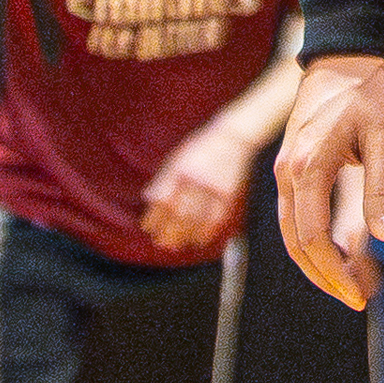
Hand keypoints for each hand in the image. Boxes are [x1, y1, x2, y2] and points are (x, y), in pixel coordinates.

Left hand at [140, 120, 254, 252]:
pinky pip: (218, 216)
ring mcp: (213, 185)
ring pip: (197, 217)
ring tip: (176, 246)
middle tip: (160, 242)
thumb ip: (163, 178)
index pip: (163, 197)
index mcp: (181, 168)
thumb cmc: (203, 146)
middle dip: (168, 230)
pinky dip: (208, 231)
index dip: (154, 215)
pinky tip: (200, 240)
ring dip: (185, 234)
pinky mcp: (229, 192)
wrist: (235, 136)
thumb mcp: (178, 156)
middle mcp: (196, 177)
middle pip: (179, 211)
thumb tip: (147, 198)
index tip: (147, 227)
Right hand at [275, 55, 383, 308]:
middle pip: (294, 241)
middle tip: (354, 298)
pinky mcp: (292, 163)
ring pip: (290, 230)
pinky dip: (310, 238)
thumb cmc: (369, 89)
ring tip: (346, 281)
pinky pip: (294, 212)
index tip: (356, 295)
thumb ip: (381, 185)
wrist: (346, 49)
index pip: (311, 237)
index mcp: (307, 167)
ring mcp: (285, 167)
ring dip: (315, 260)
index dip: (333, 271)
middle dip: (322, 275)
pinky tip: (335, 248)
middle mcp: (287, 172)